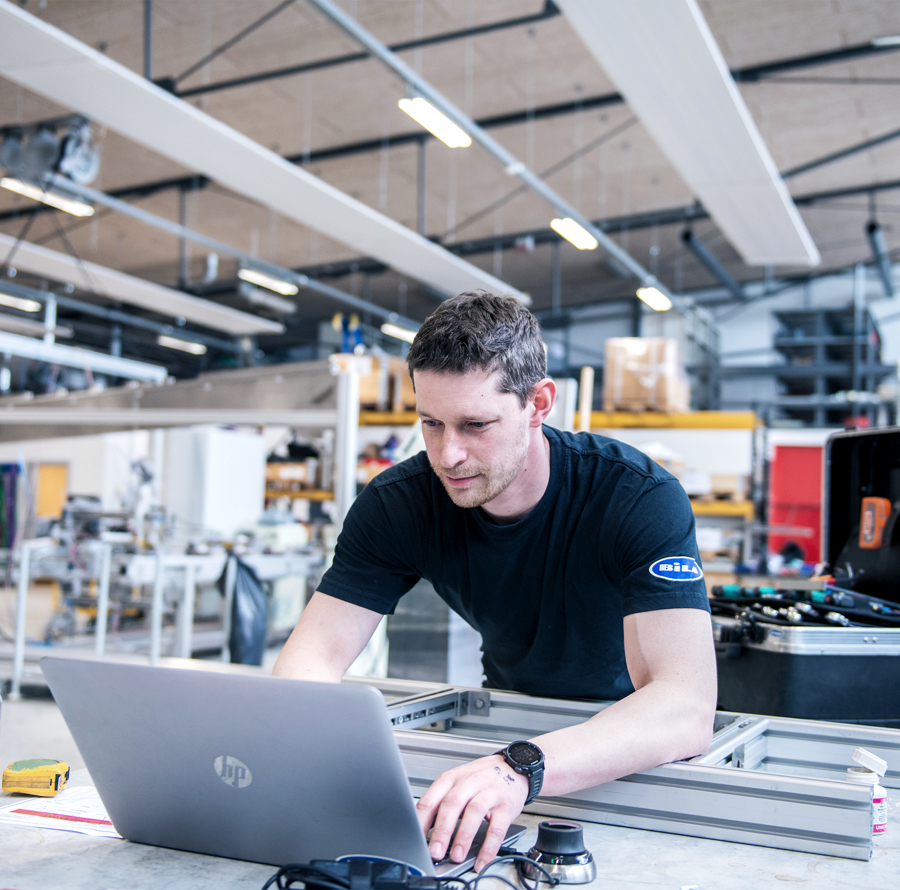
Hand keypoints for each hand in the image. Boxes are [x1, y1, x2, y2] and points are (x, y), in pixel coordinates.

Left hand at [415, 754, 528, 871]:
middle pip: (452, 804)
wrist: (512, 767)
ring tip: (457, 855)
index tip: (417, 841)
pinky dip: (489, 847)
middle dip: (442, 830)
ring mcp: (489, 792)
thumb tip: (424, 831)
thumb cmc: (481, 777)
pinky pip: (497, 828)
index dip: (422, 821)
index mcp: (452, 779)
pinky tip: (482, 860)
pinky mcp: (506, 805)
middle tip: (435, 851)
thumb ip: (442, 803)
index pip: (432, 799)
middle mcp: (469, 783)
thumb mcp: (458, 782)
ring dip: (464, 836)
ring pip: (474, 812)